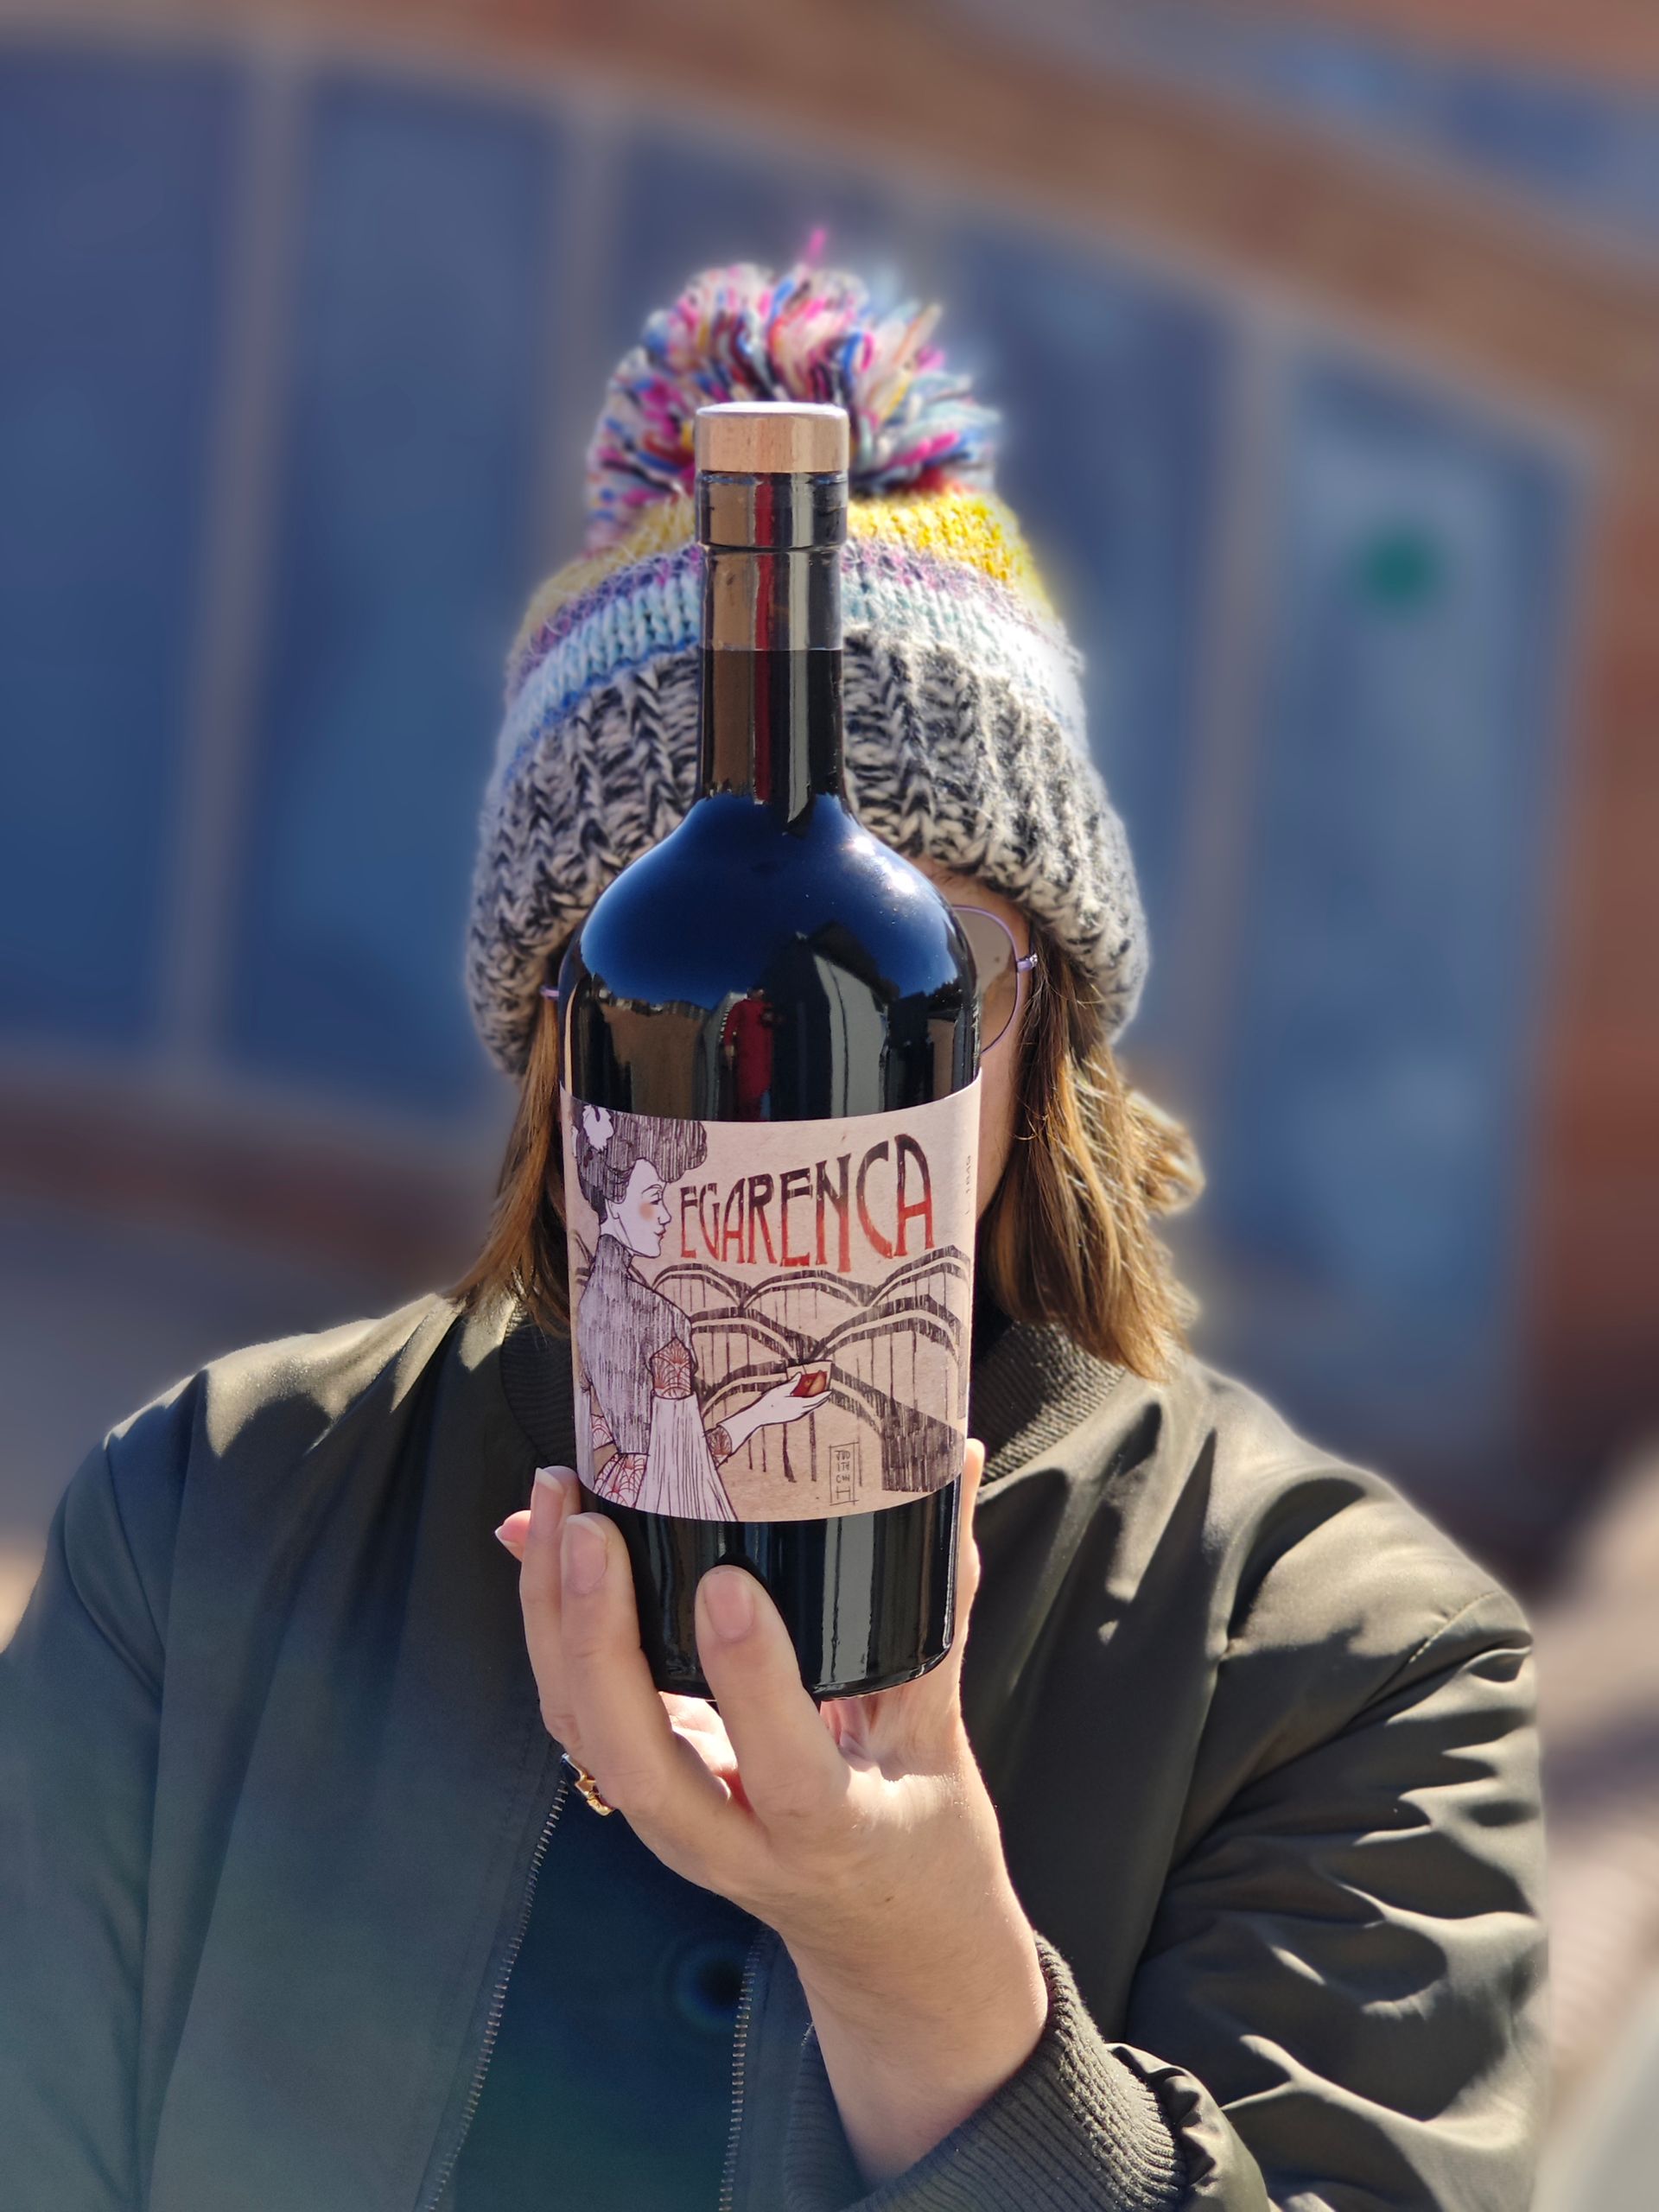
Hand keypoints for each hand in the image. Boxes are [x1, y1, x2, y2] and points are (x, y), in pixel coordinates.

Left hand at [494, 1443, 1047, 2183]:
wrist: (884, 1950)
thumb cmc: (922, 1839)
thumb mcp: (943, 1734)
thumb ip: (941, 1602)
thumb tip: (960, 1463)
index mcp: (830, 1837)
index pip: (782, 1771)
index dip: (750, 1682)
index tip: (730, 1582)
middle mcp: (730, 1844)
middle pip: (633, 1759)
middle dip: (597, 1639)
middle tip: (591, 1528)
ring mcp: (671, 1823)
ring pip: (583, 1732)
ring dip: (552, 1616)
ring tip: (557, 1499)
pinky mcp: (641, 1792)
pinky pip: (573, 1714)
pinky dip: (546, 1626)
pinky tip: (536, 1536)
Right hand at [746, 1367, 823, 1425]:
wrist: (760, 1416)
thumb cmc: (769, 1402)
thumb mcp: (780, 1389)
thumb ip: (791, 1383)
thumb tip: (799, 1375)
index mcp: (797, 1405)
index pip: (814, 1400)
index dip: (823, 1395)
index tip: (830, 1391)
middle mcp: (799, 1412)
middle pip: (814, 1405)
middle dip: (821, 1398)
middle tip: (826, 1392)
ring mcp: (796, 1416)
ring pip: (810, 1408)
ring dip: (815, 1402)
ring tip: (819, 1395)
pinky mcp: (792, 1417)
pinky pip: (804, 1411)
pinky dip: (808, 1405)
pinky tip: (807, 1401)